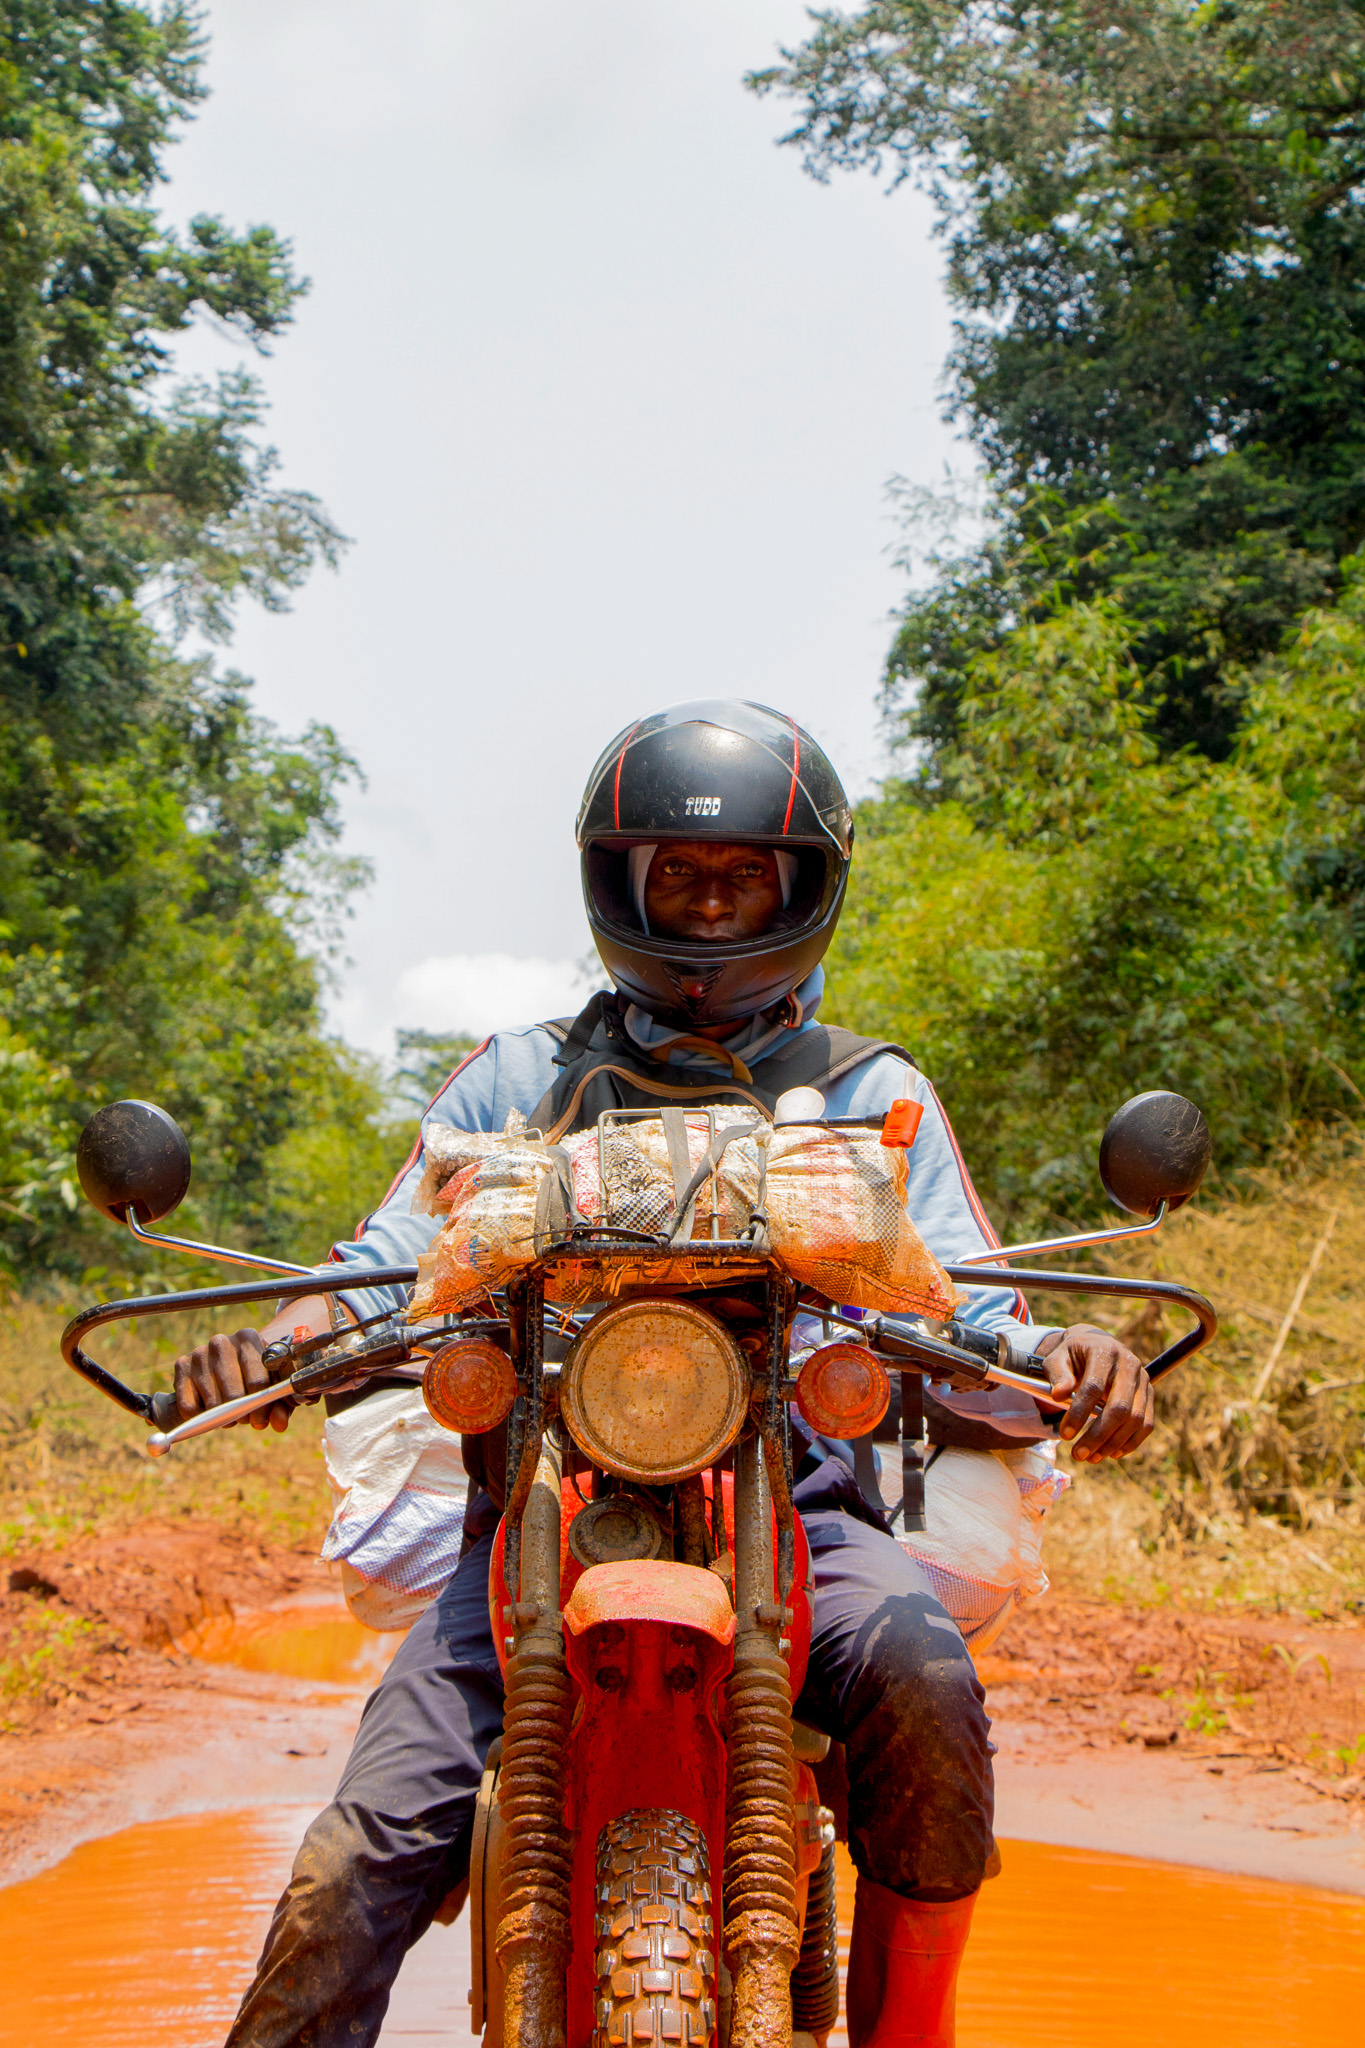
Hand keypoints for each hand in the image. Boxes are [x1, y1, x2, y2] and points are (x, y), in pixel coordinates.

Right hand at [172, 1328, 292, 1432]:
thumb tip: (279, 1423)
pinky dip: (200, 1417)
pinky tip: (209, 1408)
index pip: (257, 1381)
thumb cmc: (257, 1376)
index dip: (260, 1407)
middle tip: (244, 1419)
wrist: (230, 1362)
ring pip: (212, 1404)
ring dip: (222, 1418)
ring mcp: (199, 1353)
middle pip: (234, 1395)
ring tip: (229, 1412)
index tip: (260, 1421)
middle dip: (241, 1414)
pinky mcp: (181, 1366)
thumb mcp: (274, 1388)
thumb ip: (282, 1405)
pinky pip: (189, 1407)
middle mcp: (221, 1342)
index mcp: (249, 1338)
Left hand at [1034, 1323, 1152, 1461]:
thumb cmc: (1074, 1355)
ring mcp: (1143, 1380)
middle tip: (1079, 1455)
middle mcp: (1129, 1364)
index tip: (1065, 1434)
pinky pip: (1146, 1424)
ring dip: (1113, 1443)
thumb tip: (1059, 1395)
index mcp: (1104, 1352)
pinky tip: (1112, 1453)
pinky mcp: (1149, 1394)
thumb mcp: (1058, 1358)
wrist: (1098, 1344)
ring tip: (1091, 1457)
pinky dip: (1131, 1442)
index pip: (1094, 1387)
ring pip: (1135, 1419)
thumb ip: (1057, 1374)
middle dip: (1098, 1435)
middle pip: (1119, 1408)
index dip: (1079, 1413)